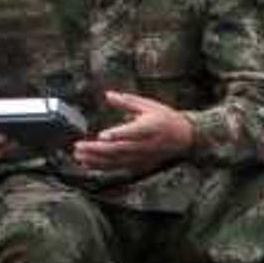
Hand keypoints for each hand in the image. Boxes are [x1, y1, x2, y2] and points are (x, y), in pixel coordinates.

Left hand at [71, 89, 193, 176]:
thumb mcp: (149, 105)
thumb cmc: (165, 118)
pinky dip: (102, 166)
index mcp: (151, 126)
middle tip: (79, 146)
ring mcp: (143, 156)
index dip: (118, 134)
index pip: (133, 132)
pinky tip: (87, 163)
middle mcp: (147, 144)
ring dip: (96, 159)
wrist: (185, 137)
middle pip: (120, 149)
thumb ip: (127, 101)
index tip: (102, 135)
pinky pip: (118, 167)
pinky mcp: (140, 164)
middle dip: (97, 149)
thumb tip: (108, 95)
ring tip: (78, 155)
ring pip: (117, 161)